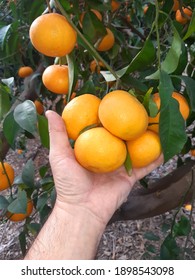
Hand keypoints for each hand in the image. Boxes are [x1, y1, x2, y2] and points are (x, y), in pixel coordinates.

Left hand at [46, 110, 162, 225]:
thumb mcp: (59, 155)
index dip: (107, 117)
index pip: (102, 128)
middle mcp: (108, 155)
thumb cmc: (68, 182)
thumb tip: (50, 111)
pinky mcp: (130, 177)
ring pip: (136, 149)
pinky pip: (145, 166)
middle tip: (140, 110)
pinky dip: (155, 158)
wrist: (83, 208)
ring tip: (156, 124)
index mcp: (92, 148)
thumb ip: (58, 134)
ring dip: (146, 138)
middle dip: (130, 125)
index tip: (114, 102)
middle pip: (121, 137)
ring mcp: (121, 165)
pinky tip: (164, 147)